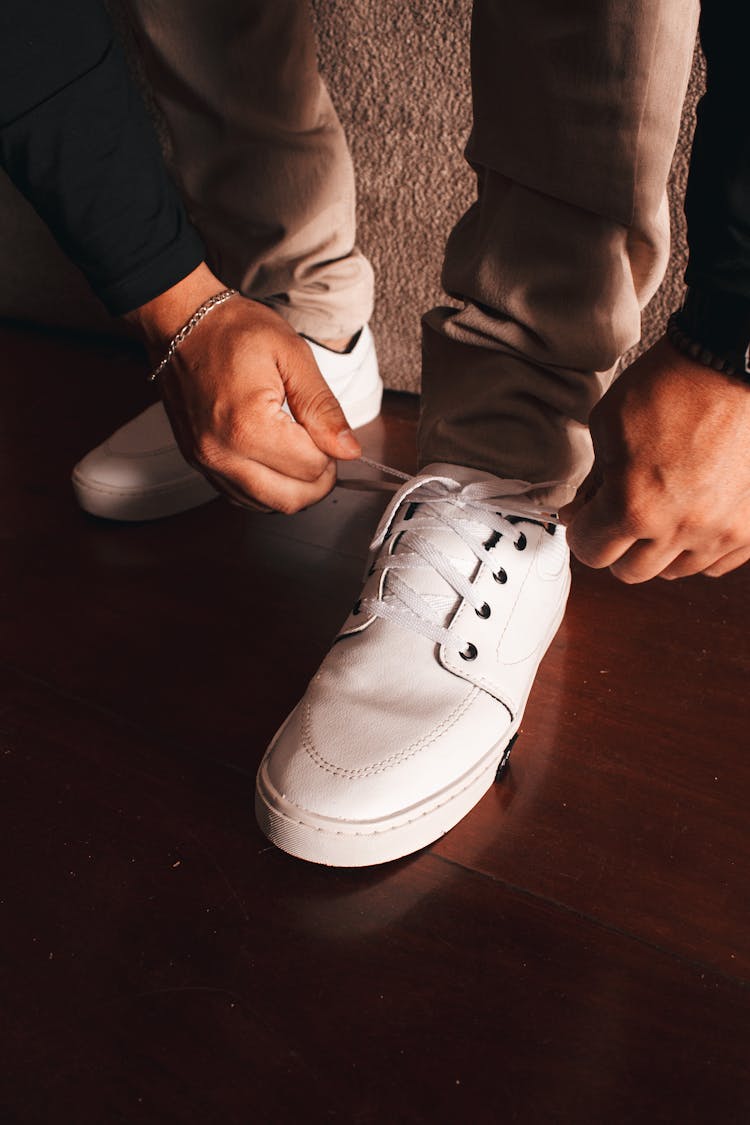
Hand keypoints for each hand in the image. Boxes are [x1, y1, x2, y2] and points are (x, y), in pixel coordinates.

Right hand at [126, 263, 361, 512]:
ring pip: (265, 506)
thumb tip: (347, 448)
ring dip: (292, 489)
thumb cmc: (231, 330)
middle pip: (289, 500)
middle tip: (323, 451)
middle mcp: (221, 452)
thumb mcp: (293, 356)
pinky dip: (266, 488)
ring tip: (299, 453)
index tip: (328, 431)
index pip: (311, 468)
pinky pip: (240, 497)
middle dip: (318, 481)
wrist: (181, 322)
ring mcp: (206, 461)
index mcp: (248, 424)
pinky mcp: (198, 462)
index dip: (331, 453)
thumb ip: (324, 408)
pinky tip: (274, 462)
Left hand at [559, 335, 749, 581]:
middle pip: (630, 572)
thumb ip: (593, 480)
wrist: (731, 365)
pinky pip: (714, 563)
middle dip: (616, 546)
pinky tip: (691, 517)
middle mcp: (679, 528)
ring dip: (658, 550)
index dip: (581, 532)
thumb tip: (584, 511)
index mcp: (634, 506)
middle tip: (617, 518)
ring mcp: (720, 531)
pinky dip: (697, 548)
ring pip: (674, 572)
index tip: (584, 519)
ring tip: (659, 512)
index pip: (591, 552)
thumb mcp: (607, 427)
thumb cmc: (670, 387)